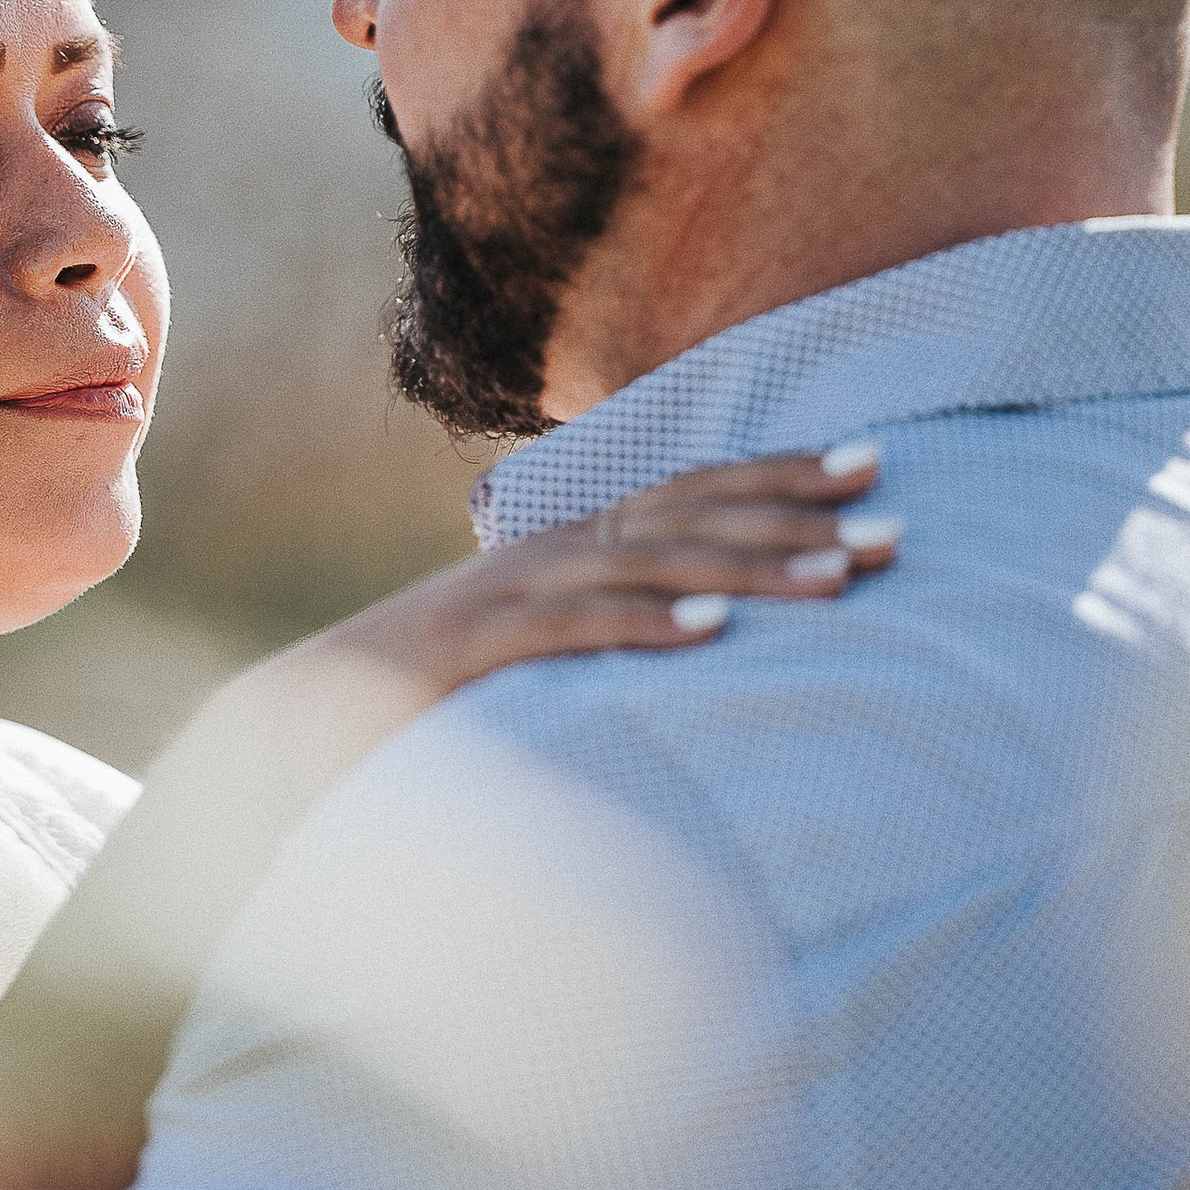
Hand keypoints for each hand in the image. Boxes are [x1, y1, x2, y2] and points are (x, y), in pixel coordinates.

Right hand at [324, 443, 899, 702]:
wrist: (295, 725)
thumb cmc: (426, 697)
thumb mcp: (533, 646)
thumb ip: (605, 623)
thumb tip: (700, 629)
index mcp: (566, 542)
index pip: (690, 491)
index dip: (780, 472)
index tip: (873, 464)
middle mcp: (548, 548)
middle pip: (688, 514)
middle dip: (796, 510)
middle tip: (894, 517)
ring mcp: (510, 592)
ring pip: (648, 564)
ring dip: (749, 567)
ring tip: (836, 577)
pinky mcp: (477, 649)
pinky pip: (574, 629)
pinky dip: (647, 625)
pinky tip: (716, 634)